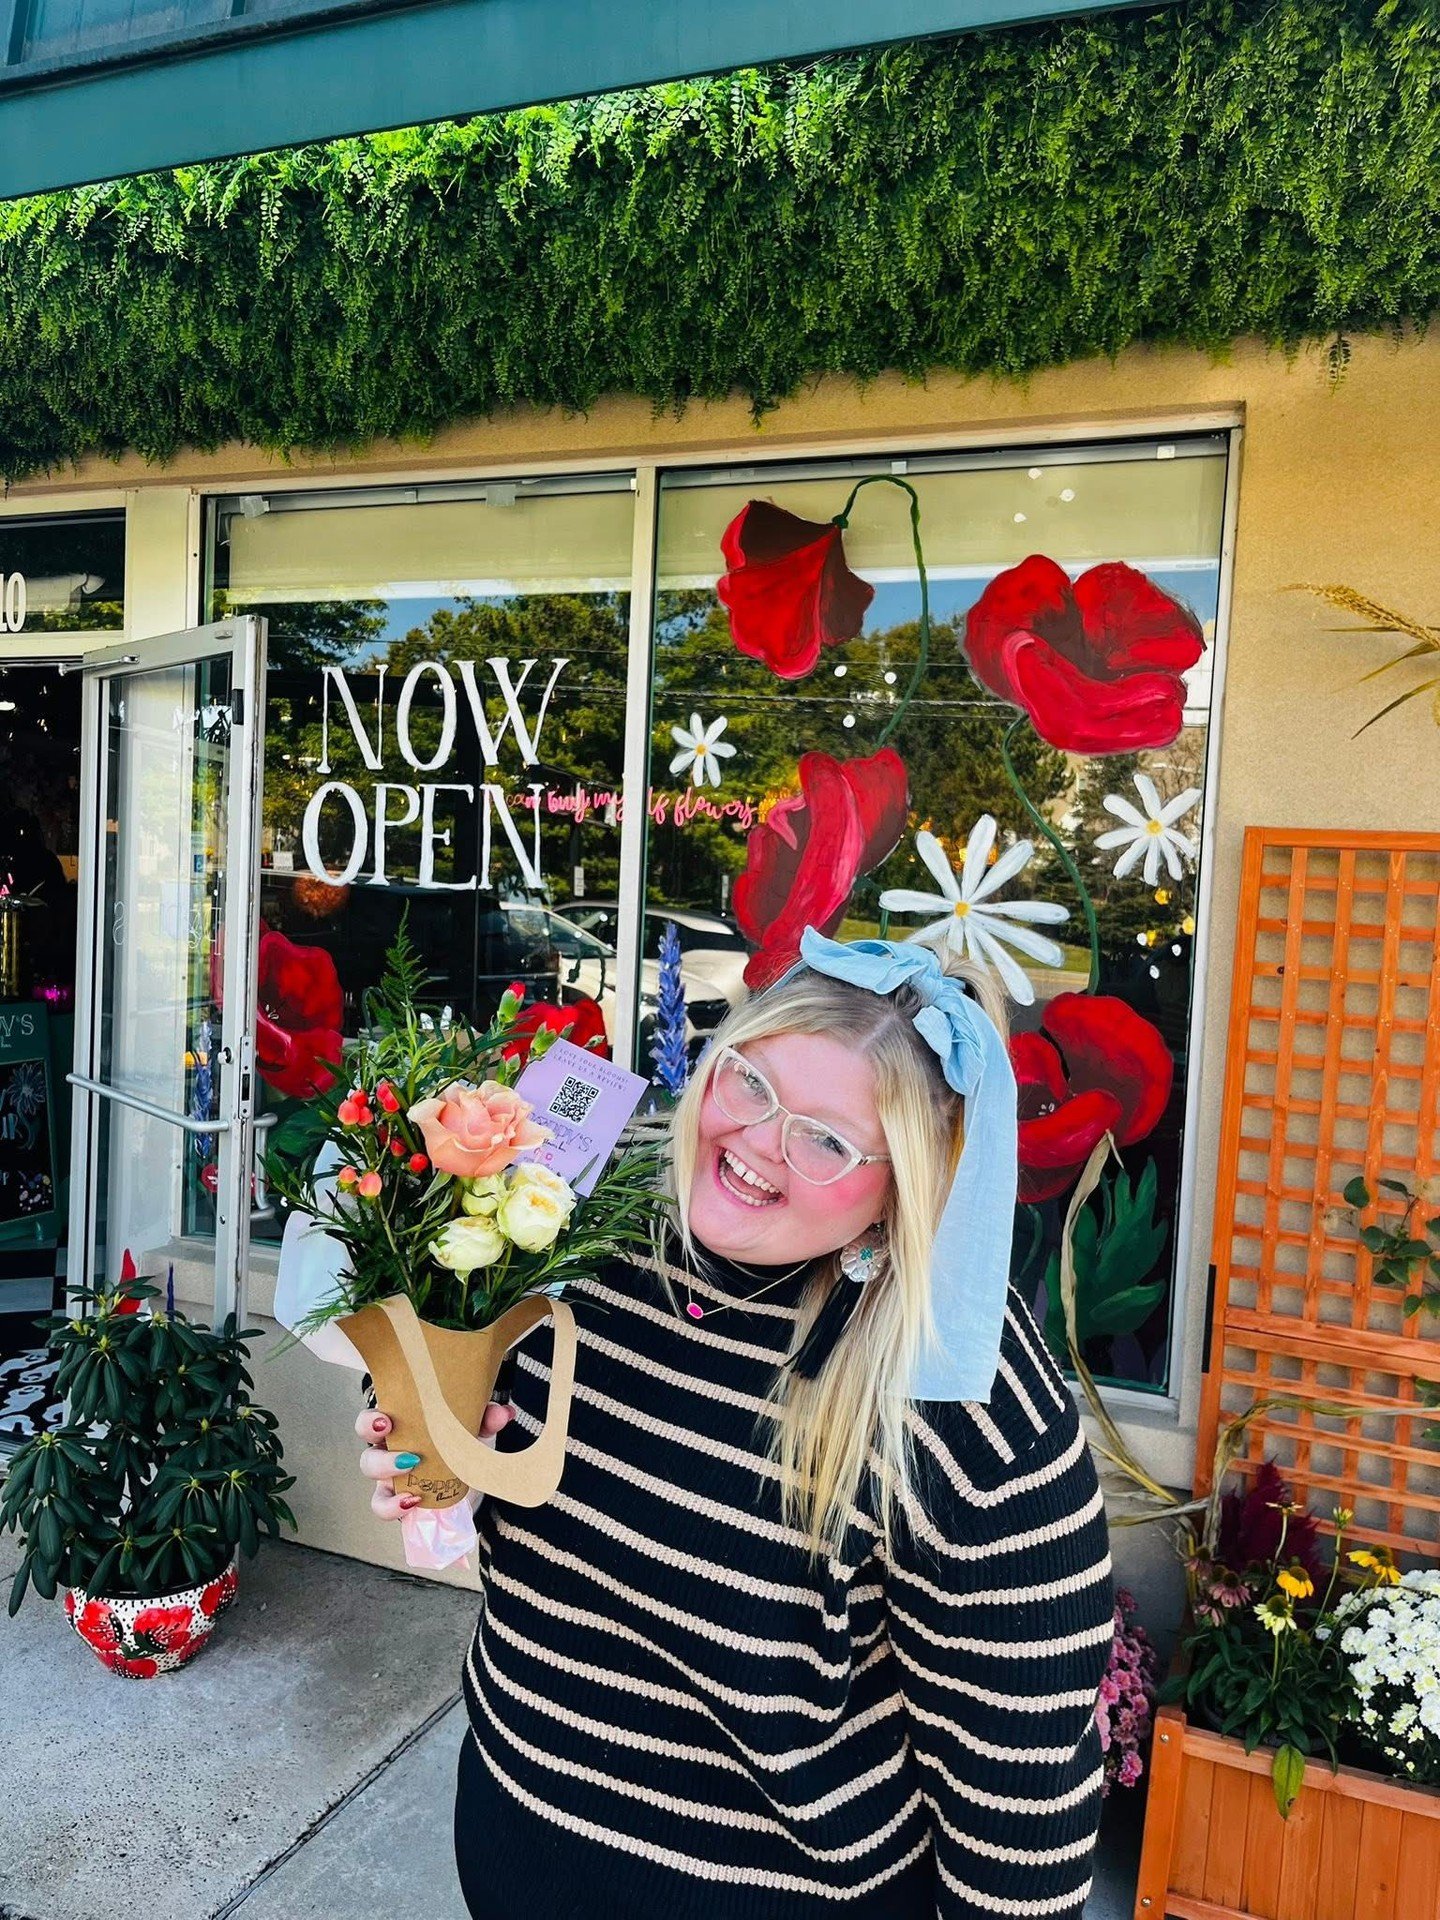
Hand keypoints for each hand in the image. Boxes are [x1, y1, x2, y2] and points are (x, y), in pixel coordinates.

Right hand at [355, 1403, 513, 1520]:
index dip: (371, 1419)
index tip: (386, 1420)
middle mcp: (390, 1446)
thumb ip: (486, 1418)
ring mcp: (390, 1475)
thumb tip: (502, 1414)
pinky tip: (412, 1502)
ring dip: (386, 1472)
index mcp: (403, 1422)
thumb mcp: (475, 1429)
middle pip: (366, 1442)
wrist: (471, 1480)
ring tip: (411, 1479)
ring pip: (370, 1472)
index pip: (375, 1415)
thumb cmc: (462, 1445)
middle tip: (395, 1443)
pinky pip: (383, 1505)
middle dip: (375, 1444)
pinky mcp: (397, 1500)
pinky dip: (393, 1506)